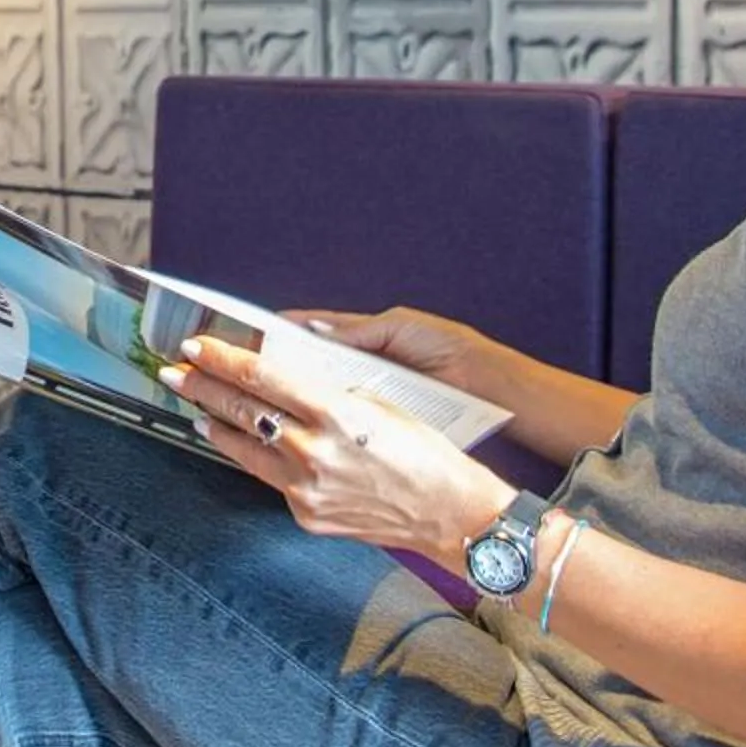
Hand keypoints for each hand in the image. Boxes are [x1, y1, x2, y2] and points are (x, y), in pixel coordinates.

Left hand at [164, 331, 511, 568]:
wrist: (449, 514)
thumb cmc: (423, 452)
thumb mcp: (376, 406)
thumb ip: (326, 395)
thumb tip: (284, 384)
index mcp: (335, 414)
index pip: (261, 378)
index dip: (222, 359)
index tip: (195, 345)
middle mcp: (314, 452)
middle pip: (241, 411)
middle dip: (201, 387)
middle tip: (174, 371)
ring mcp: (306, 489)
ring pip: (243, 449)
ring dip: (215, 426)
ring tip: (195, 407)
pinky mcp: (306, 516)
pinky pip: (270, 479)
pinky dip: (255, 457)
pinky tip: (242, 445)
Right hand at [281, 303, 513, 411]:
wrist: (485, 383)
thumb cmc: (449, 347)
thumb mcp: (400, 327)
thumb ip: (359, 330)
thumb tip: (317, 332)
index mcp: (368, 337)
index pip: (321, 330)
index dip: (292, 330)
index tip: (260, 331)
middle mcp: (366, 365)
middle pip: (319, 365)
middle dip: (292, 365)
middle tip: (260, 367)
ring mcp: (373, 393)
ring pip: (332, 393)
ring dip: (311, 394)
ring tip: (278, 394)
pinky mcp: (384, 417)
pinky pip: (353, 414)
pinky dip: (337, 416)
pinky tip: (316, 419)